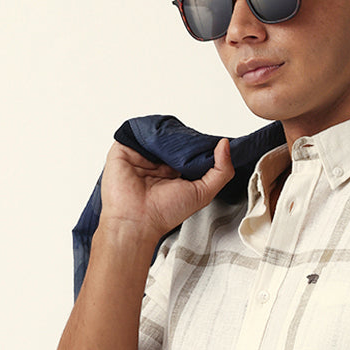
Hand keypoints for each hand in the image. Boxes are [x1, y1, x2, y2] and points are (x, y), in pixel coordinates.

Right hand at [97, 137, 234, 246]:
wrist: (137, 221)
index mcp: (175, 171)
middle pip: (174, 137)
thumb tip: (225, 145)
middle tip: (191, 140)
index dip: (200, 143)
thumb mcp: (204, 193)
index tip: (211, 141)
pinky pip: (137, 130)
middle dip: (185, 136)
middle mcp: (158, 162)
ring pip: (157, 131)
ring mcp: (141, 154)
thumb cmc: (166, 213)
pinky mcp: (124, 149)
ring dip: (167, 130)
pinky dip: (148, 128)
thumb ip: (221, 171)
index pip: (189, 148)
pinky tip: (157, 136)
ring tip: (174, 139)